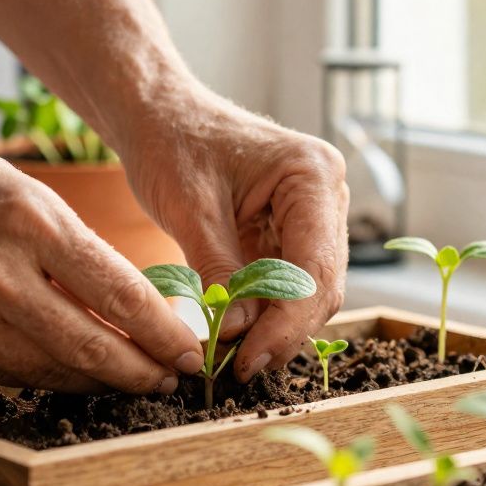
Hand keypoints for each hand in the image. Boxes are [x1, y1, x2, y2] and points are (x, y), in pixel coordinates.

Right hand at [0, 120, 204, 393]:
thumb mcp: (16, 189)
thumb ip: (70, 247)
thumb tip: (126, 305)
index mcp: (29, 220)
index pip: (120, 294)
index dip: (164, 334)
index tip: (190, 353)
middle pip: (92, 347)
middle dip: (142, 373)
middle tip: (171, 383)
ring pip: (50, 369)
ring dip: (97, 383)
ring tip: (130, 384)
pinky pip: (5, 373)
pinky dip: (46, 378)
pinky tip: (71, 378)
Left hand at [120, 89, 349, 380]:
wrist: (158, 115)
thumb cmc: (172, 142)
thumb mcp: (189, 208)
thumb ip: (217, 269)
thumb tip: (234, 335)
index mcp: (312, 176)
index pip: (316, 267)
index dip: (286, 323)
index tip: (249, 360)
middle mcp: (326, 197)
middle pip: (321, 286)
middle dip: (282, 332)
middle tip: (239, 369)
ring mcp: (312, 218)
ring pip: (307, 294)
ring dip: (273, 329)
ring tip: (231, 359)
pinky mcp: (289, 236)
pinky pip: (285, 287)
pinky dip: (262, 316)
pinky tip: (232, 339)